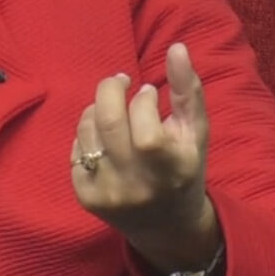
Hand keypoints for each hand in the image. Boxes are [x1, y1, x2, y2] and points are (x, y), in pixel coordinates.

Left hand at [70, 42, 214, 249]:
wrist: (167, 227)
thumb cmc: (186, 169)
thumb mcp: (197, 132)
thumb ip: (189, 89)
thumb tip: (178, 47)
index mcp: (170, 171)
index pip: (146, 130)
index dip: (142, 101)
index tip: (148, 93)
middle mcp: (135, 186)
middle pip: (107, 124)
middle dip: (109, 90)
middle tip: (120, 80)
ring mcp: (107, 194)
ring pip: (88, 131)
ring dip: (98, 109)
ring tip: (116, 110)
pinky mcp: (85, 198)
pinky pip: (77, 149)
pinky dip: (88, 134)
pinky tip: (106, 140)